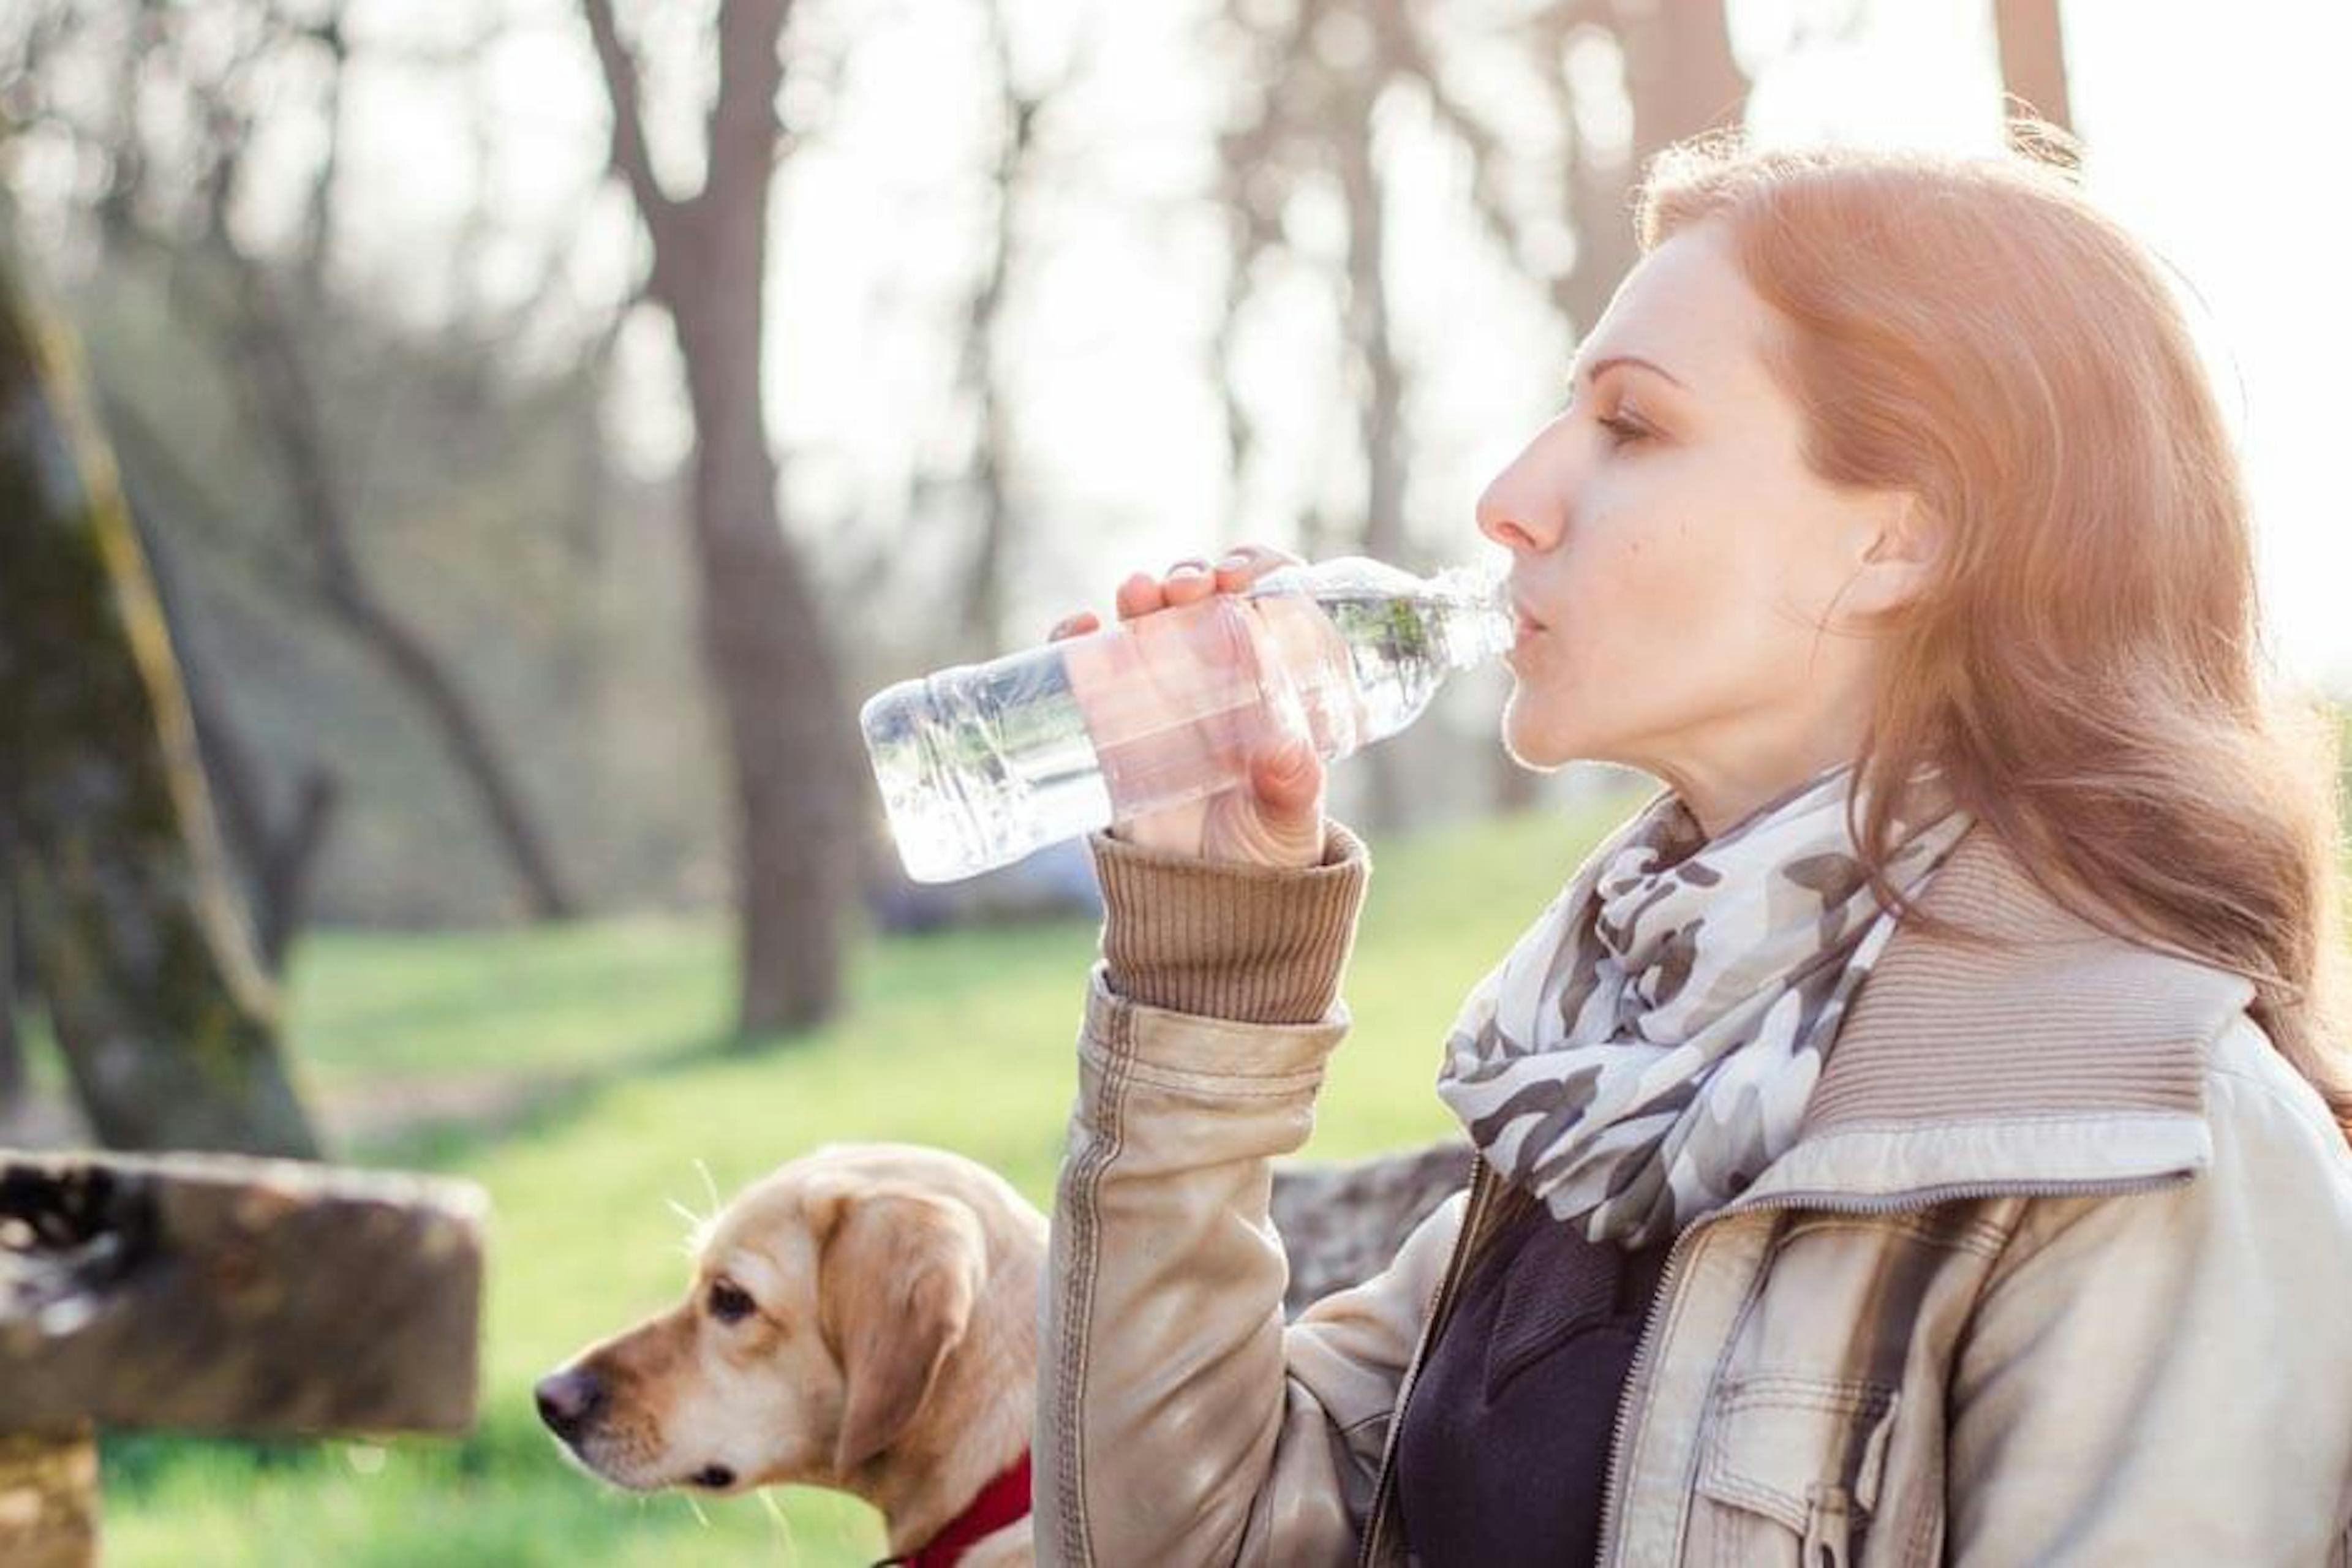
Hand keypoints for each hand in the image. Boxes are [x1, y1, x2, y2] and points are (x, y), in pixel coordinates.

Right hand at [1048, 544, 1327, 868]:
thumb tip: (1286, 753)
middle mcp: (1218, 673)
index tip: (1239, 578)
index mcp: (1273, 680)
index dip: (1256, 569)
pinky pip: (1090, 666)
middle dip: (1193, 575)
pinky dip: (1077, 637)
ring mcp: (1163, 691)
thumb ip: (1292, 788)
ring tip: (1139, 594)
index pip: (1271, 598)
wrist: (1205, 903)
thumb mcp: (1288, 819)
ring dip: (1142, 592)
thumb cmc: (1266, 850)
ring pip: (1149, 619)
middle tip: (1189, 587)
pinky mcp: (1113, 720)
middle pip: (1204, 597)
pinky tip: (1079, 628)